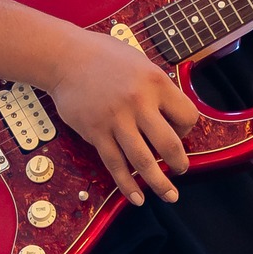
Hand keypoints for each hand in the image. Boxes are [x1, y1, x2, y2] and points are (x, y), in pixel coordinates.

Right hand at [47, 32, 198, 205]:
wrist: (65, 57)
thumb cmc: (103, 56)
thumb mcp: (141, 62)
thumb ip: (158, 88)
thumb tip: (172, 115)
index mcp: (156, 83)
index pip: (187, 116)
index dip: (187, 128)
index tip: (179, 132)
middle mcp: (139, 103)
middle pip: (169, 144)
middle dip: (179, 163)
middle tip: (181, 170)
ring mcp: (116, 120)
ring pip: (143, 161)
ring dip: (159, 183)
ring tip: (169, 195)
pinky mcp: (96, 133)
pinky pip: (115, 165)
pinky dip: (127, 185)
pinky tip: (137, 197)